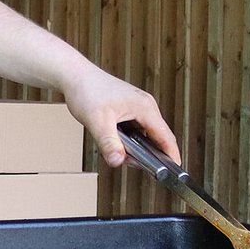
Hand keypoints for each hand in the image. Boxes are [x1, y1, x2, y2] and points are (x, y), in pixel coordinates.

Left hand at [60, 66, 178, 167]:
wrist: (75, 75)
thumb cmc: (87, 91)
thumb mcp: (97, 122)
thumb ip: (109, 143)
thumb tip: (118, 161)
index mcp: (145, 107)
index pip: (166, 136)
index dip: (172, 155)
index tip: (174, 173)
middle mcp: (146, 106)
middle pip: (157, 138)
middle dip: (146, 154)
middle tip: (126, 160)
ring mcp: (138, 107)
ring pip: (145, 135)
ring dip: (135, 146)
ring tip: (114, 147)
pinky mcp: (129, 109)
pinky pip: (136, 130)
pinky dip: (128, 139)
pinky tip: (113, 139)